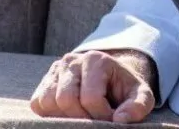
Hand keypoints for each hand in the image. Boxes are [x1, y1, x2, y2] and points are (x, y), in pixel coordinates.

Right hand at [30, 49, 156, 123]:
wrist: (111, 80)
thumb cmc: (125, 89)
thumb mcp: (140, 95)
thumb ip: (138, 106)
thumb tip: (120, 120)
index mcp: (96, 60)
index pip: (90, 98)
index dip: (101, 116)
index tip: (112, 117)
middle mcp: (72, 60)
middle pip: (66, 100)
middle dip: (82, 118)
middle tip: (95, 120)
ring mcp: (55, 70)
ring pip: (48, 102)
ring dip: (64, 116)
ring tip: (83, 116)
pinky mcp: (44, 82)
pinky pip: (38, 104)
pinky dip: (51, 114)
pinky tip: (69, 113)